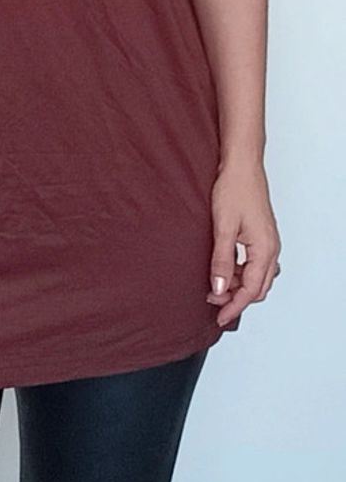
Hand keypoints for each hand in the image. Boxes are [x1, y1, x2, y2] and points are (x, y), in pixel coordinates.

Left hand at [206, 160, 281, 325]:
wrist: (241, 165)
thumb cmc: (234, 189)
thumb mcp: (223, 227)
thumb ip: (221, 260)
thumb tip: (219, 289)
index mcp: (264, 250)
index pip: (251, 290)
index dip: (234, 306)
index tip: (219, 317)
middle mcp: (270, 248)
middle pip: (257, 287)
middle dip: (235, 298)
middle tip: (211, 300)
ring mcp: (267, 242)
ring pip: (255, 276)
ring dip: (236, 284)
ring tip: (213, 284)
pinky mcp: (260, 235)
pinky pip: (253, 263)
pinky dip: (239, 271)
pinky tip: (222, 268)